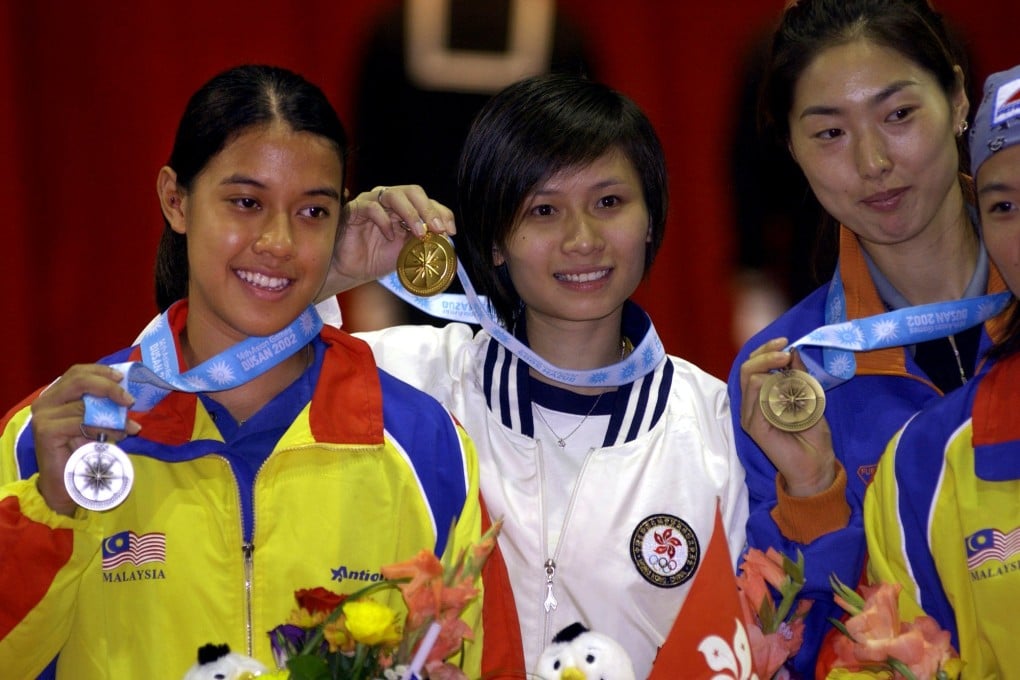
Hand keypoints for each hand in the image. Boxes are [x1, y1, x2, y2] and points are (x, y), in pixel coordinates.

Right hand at [29, 364, 139, 515]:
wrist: (67, 485)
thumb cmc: (83, 452)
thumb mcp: (95, 422)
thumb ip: (103, 406)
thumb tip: (128, 395)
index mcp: (55, 395)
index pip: (78, 372)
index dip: (101, 372)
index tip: (122, 378)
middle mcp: (45, 402)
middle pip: (80, 380)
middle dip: (109, 387)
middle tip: (129, 400)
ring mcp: (43, 416)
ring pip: (85, 405)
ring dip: (114, 416)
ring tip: (130, 427)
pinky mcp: (47, 431)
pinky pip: (82, 422)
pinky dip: (105, 428)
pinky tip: (119, 435)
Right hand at [320, 185, 455, 299]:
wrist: (353, 270)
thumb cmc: (378, 258)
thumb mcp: (408, 251)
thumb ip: (425, 242)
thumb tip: (446, 239)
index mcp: (406, 208)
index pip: (428, 202)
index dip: (441, 213)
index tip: (450, 231)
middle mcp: (390, 201)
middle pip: (413, 192)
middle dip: (428, 210)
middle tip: (437, 228)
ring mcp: (372, 202)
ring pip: (394, 195)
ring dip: (411, 213)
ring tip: (419, 232)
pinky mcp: (355, 209)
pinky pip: (371, 207)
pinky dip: (384, 220)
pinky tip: (390, 236)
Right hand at [739, 337, 836, 496]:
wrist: (816, 466)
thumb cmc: (812, 436)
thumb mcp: (809, 399)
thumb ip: (799, 378)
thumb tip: (793, 352)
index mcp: (759, 398)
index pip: (752, 366)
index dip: (766, 350)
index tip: (786, 343)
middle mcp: (750, 406)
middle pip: (747, 369)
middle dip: (765, 355)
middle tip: (785, 353)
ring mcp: (750, 416)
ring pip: (751, 379)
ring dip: (773, 370)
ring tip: (792, 375)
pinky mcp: (755, 426)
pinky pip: (759, 397)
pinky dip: (776, 389)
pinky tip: (790, 395)